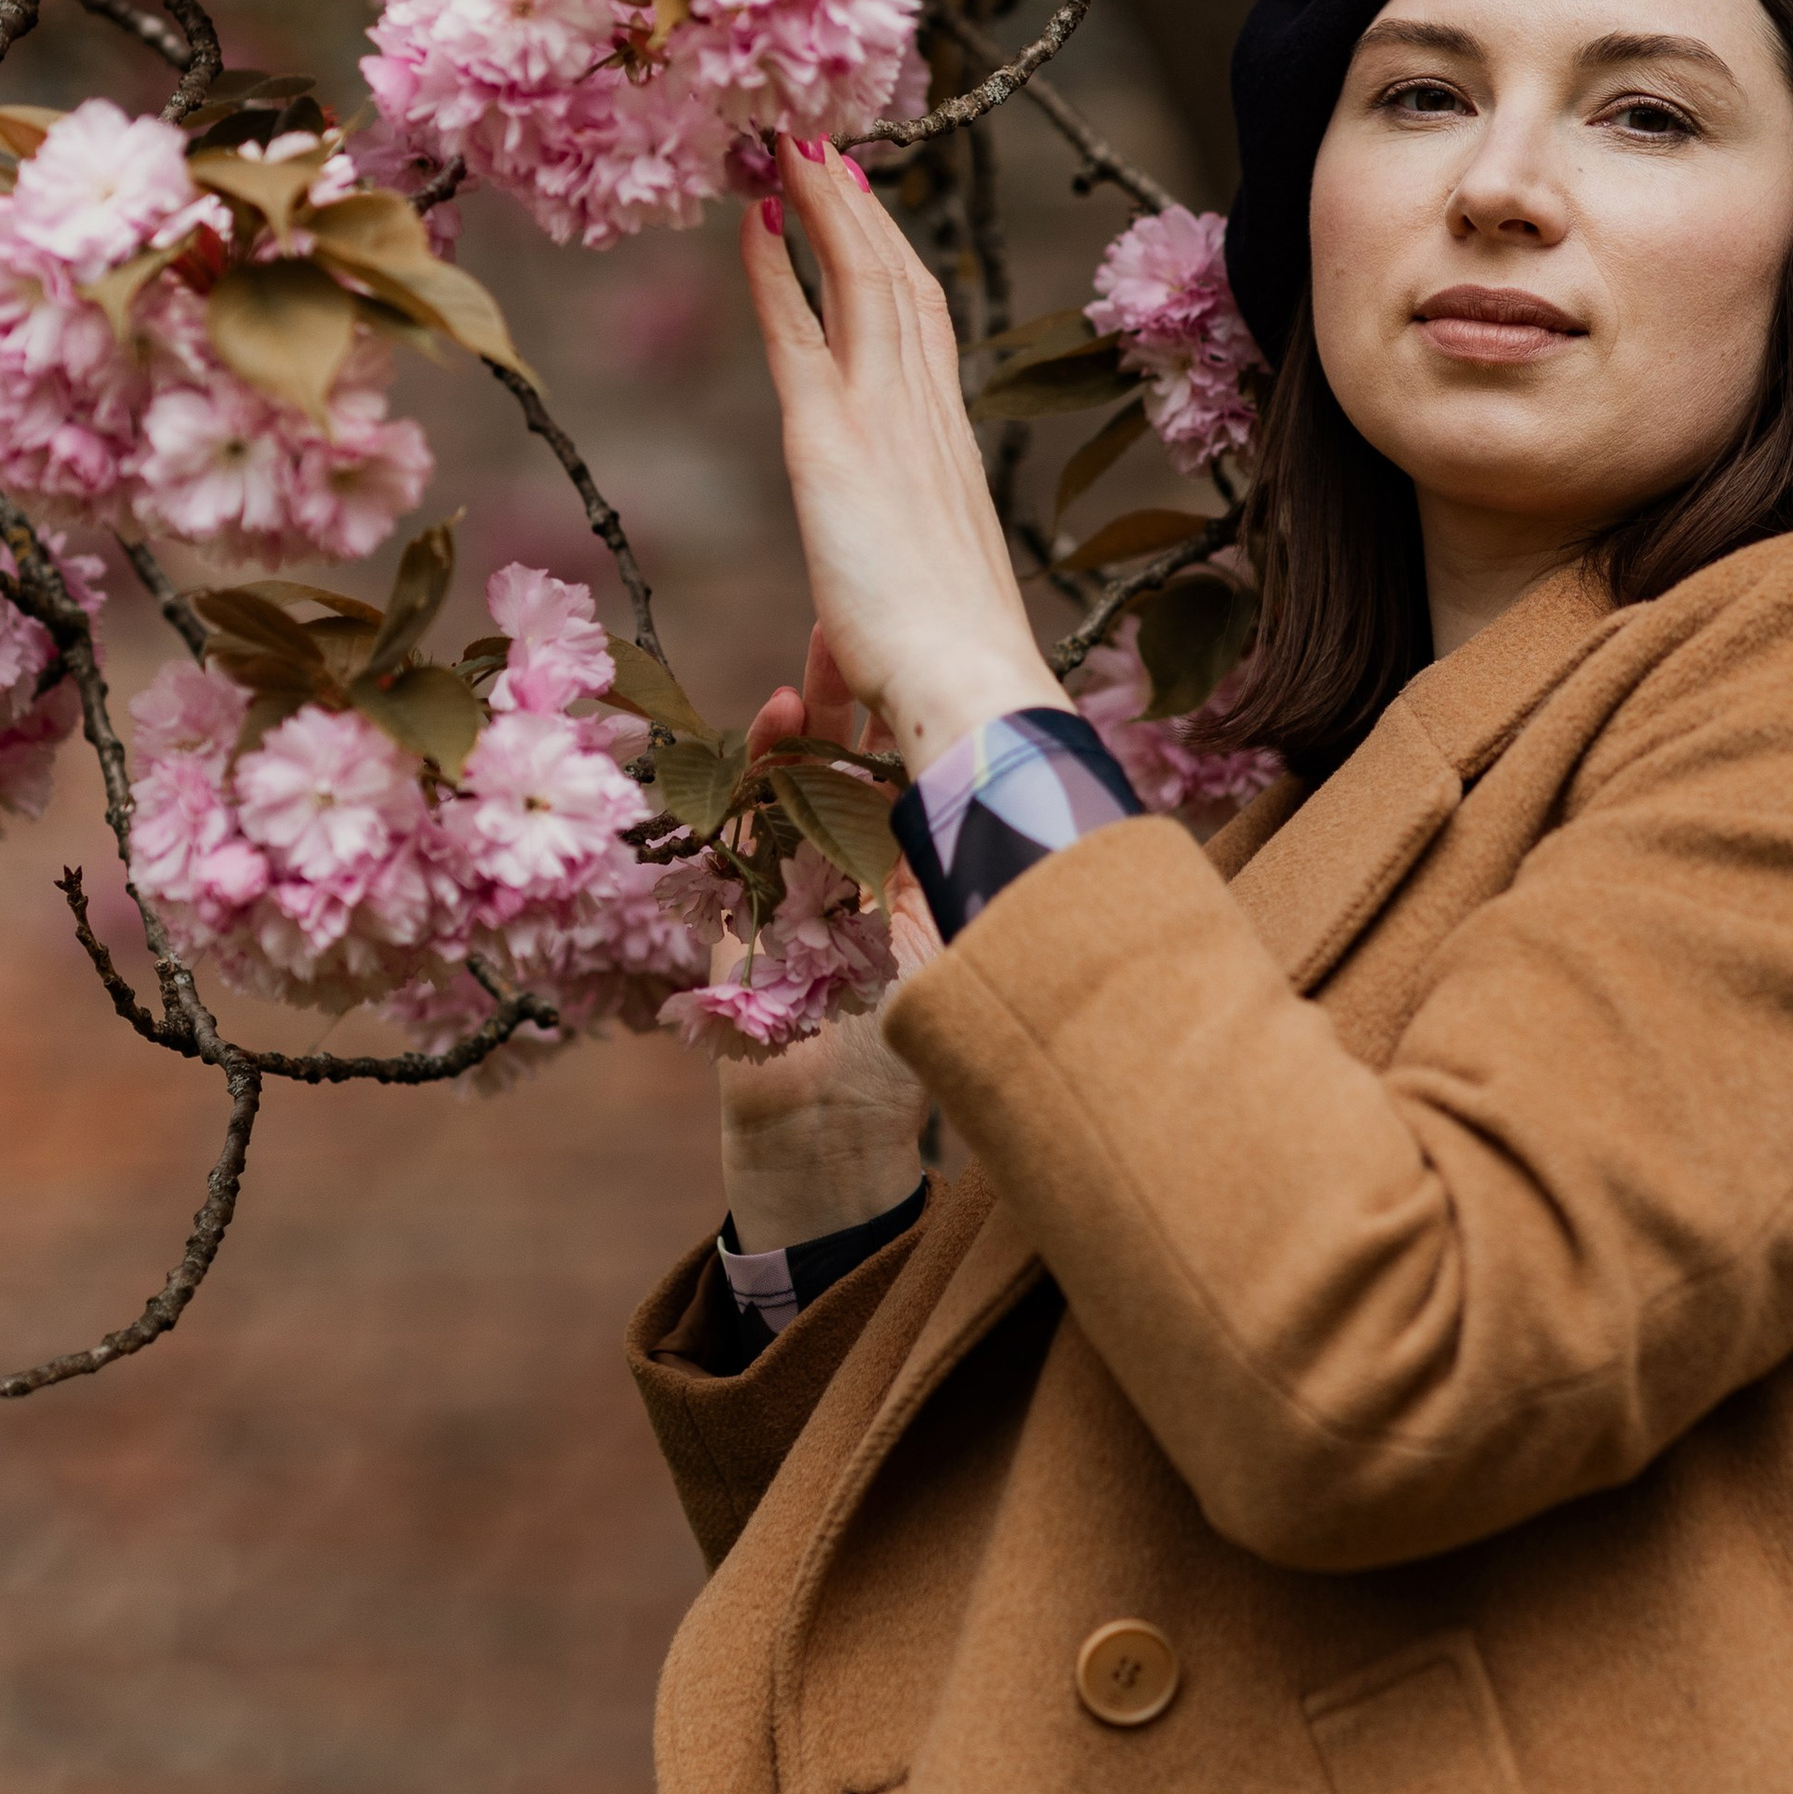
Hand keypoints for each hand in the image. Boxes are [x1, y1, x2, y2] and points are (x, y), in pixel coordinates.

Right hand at [713, 627, 936, 1251]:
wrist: (826, 1154)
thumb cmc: (908, 1071)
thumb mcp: (959, 970)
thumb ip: (976, 899)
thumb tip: (1051, 817)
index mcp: (919, 877)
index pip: (920, 778)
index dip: (923, 721)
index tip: (936, 660)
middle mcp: (857, 873)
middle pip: (855, 766)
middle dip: (857, 703)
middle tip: (858, 639)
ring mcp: (796, 889)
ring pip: (796, 789)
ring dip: (801, 730)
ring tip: (812, 674)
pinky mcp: (741, 912)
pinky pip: (746, 829)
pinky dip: (755, 779)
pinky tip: (770, 727)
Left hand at [740, 134, 1059, 780]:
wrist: (971, 691)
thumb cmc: (941, 697)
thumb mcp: (868, 676)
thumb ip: (821, 685)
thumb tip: (786, 716)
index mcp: (946, 467)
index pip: (926, 345)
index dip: (899, 274)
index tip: (870, 222)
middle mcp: (927, 425)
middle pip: (901, 291)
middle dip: (864, 218)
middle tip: (829, 152)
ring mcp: (886, 421)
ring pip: (861, 283)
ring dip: (827, 207)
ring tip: (796, 144)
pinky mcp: (835, 436)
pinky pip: (801, 324)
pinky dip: (778, 260)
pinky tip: (755, 212)